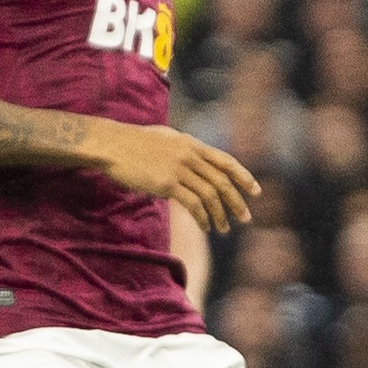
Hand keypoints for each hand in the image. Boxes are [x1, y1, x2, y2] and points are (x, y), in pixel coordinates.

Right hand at [87, 123, 260, 232]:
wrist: (112, 145)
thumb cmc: (135, 143)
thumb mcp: (166, 138)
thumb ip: (184, 149)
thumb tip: (195, 160)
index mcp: (192, 143)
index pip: (226, 161)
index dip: (243, 176)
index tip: (255, 191)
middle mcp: (189, 155)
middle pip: (222, 181)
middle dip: (237, 202)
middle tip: (245, 218)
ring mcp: (178, 169)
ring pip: (209, 195)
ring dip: (220, 215)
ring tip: (224, 228)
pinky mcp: (166, 184)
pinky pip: (193, 204)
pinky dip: (203, 218)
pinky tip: (205, 227)